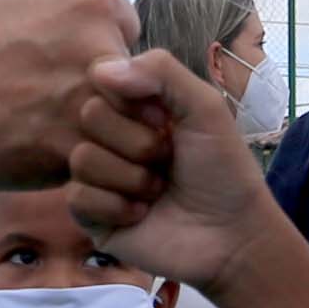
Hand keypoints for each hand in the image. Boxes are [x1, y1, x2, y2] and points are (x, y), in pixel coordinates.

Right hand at [0, 0, 142, 188]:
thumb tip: (100, 8)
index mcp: (94, 4)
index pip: (137, 46)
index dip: (115, 70)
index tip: (81, 80)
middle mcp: (100, 50)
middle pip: (144, 93)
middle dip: (120, 108)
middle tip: (81, 117)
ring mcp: (89, 103)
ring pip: (134, 135)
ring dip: (114, 145)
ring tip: (79, 144)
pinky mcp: (72, 149)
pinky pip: (104, 168)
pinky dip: (89, 171)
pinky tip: (58, 161)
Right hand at [64, 48, 284, 293]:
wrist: (230, 237)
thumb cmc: (224, 171)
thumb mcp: (205, 107)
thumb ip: (162, 70)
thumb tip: (102, 70)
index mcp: (136, 107)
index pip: (102, 80)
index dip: (132, 102)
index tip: (164, 120)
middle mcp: (113, 137)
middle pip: (89, 116)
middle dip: (136, 143)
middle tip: (166, 161)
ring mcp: (98, 176)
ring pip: (81, 158)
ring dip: (130, 178)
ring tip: (157, 192)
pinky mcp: (89, 214)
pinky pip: (77, 196)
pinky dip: (115, 206)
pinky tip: (141, 215)